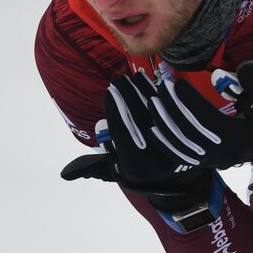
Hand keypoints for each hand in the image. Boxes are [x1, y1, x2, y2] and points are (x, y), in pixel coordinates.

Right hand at [60, 73, 209, 202]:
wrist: (175, 176)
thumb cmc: (136, 168)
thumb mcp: (114, 171)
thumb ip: (91, 167)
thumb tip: (65, 173)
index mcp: (135, 163)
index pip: (121, 129)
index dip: (114, 107)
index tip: (109, 92)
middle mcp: (154, 154)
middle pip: (138, 116)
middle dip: (127, 94)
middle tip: (119, 79)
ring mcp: (173, 141)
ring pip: (156, 109)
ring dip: (145, 89)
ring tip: (134, 76)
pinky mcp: (186, 132)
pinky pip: (173, 109)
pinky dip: (162, 94)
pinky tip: (153, 82)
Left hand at [143, 61, 252, 172]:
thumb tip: (244, 66)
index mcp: (238, 138)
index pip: (206, 119)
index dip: (189, 102)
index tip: (176, 84)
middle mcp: (223, 153)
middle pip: (189, 133)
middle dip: (171, 111)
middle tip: (158, 90)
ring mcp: (214, 161)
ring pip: (182, 146)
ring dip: (164, 125)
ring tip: (152, 104)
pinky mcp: (208, 162)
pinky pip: (182, 155)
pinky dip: (166, 143)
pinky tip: (153, 129)